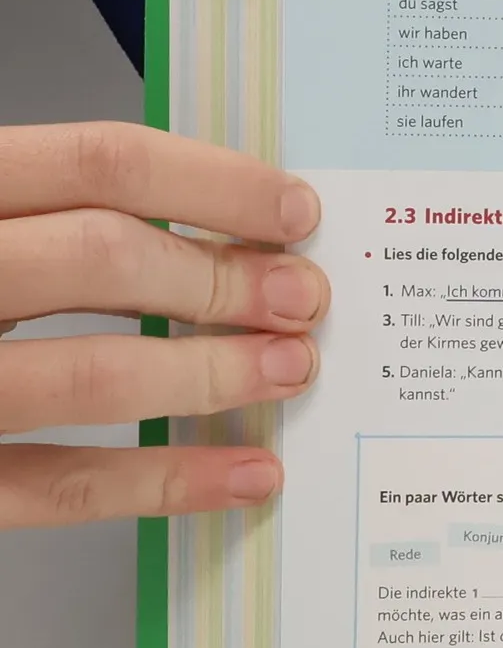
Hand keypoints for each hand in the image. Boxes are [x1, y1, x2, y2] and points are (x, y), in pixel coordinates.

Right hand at [0, 123, 327, 527]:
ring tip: (289, 370)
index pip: (94, 163)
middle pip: (100, 260)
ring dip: (209, 375)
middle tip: (305, 299)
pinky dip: (167, 482)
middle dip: (223, 282)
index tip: (296, 211)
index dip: (214, 185)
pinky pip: (57, 485)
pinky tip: (246, 473)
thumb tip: (216, 230)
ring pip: (86, 375)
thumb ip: (51, 210)